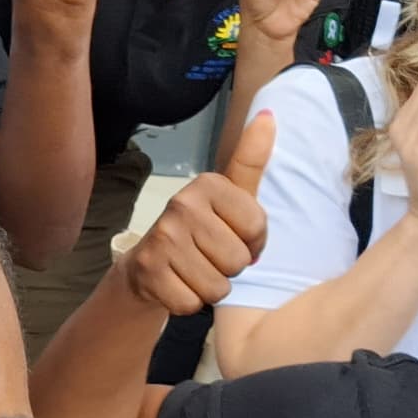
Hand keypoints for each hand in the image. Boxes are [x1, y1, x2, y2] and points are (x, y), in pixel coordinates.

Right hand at [121, 109, 272, 312]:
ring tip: (194, 271)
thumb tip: (270, 114)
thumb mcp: (230, 195)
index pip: (257, 228)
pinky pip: (192, 303)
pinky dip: (189, 302)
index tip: (234, 237)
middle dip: (230, 268)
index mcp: (207, 184)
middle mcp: (181, 204)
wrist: (147, 266)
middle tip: (209, 257)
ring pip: (218, 286)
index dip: (253, 243)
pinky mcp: (148, 271)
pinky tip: (178, 285)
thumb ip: (251, 160)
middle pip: (238, 261)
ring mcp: (162, 237)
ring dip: (211, 288)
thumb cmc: (201, 230)